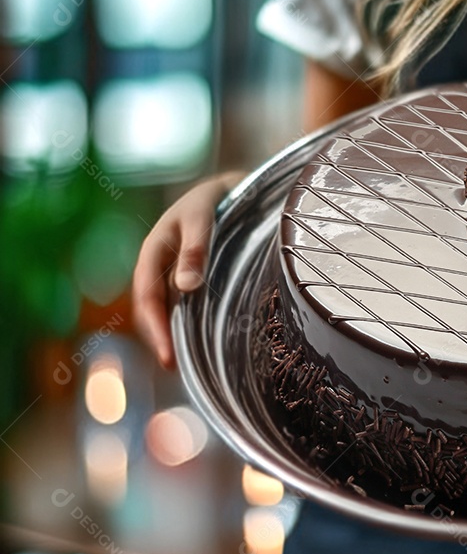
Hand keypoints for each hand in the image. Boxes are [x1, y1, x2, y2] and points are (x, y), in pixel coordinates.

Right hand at [133, 171, 245, 369]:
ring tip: (188, 363)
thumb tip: (185, 288)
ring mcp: (173, 271)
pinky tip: (201, 340)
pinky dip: (188, 323)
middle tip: (174, 367)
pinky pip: (183, 304)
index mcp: (154, 251)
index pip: (148, 297)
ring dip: (173, 333)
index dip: (155, 328)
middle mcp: (159, 265)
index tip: (167, 357)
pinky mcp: (191, 276)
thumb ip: (196, 249)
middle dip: (161, 338)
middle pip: (152, 309)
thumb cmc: (215, 199)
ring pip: (168, 309)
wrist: (230, 186)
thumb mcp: (203, 218)